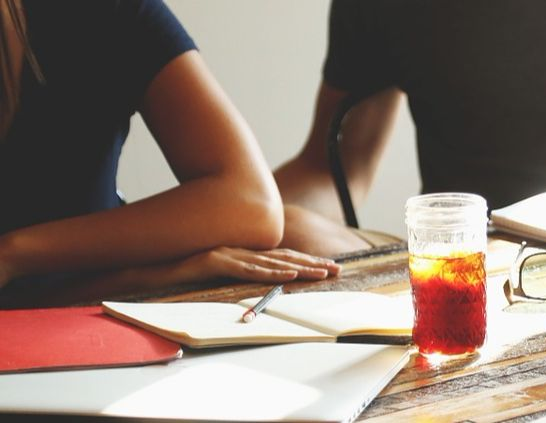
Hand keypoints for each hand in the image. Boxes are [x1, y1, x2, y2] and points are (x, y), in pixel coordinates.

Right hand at [124, 247, 341, 287]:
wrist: (143, 268)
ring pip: (269, 262)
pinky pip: (245, 269)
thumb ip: (235, 275)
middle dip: (311, 264)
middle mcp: (237, 250)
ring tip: (321, 274)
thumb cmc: (177, 274)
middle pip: (282, 258)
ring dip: (298, 269)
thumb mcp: (213, 275)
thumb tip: (258, 285)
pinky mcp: (213, 261)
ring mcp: (225, 254)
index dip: (305, 262)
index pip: (280, 258)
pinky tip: (286, 276)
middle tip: (337, 270)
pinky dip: (267, 273)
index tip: (329, 267)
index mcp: (240, 253)